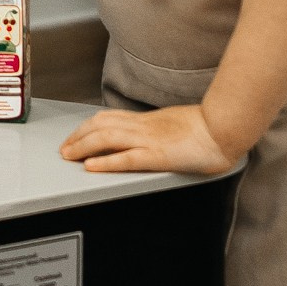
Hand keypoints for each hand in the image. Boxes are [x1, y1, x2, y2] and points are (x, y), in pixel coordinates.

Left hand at [57, 104, 240, 175]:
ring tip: (69, 156)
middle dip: (77, 137)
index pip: (107, 118)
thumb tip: (147, 134)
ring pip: (106, 139)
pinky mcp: (157, 155)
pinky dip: (106, 162)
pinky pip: (126, 158)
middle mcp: (142, 127)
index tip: (75, 135)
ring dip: (83, 147)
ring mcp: (148, 140)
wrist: (222, 127)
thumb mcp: (172, 124)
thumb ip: (155, 129)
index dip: (86, 126)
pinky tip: (93, 167)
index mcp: (145, 120)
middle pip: (99, 126)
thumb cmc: (204, 128)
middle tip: (64, 149)